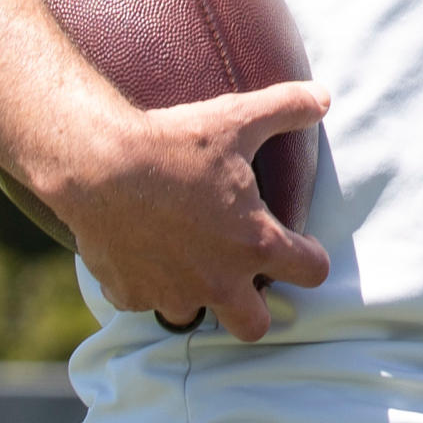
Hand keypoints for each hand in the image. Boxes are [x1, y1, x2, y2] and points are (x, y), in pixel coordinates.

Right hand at [38, 80, 333, 340]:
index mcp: (255, 243)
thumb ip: (288, 107)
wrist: (98, 165)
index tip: (300, 245)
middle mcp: (218, 281)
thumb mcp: (238, 117)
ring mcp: (171, 293)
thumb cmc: (174, 143)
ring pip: (194, 315)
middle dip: (256, 306)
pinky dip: (147, 284)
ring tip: (189, 260)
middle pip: (255, 325)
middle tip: (246, 274)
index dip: (311, 258)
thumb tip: (324, 97)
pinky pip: (145, 301)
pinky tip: (144, 252)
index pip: (313, 273)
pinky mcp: (130, 295)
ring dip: (195, 294)